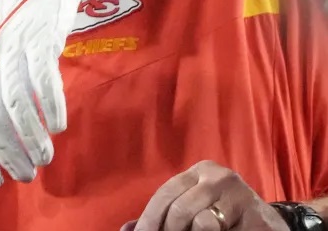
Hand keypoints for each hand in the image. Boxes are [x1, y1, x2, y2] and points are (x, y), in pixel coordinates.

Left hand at [0, 0, 88, 186]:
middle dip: (6, 152)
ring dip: (30, 137)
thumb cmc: (17, 24)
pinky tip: (58, 126)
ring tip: (44, 157)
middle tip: (25, 176)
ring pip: (14, 103)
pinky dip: (50, 107)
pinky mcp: (39, 38)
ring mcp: (11, 47)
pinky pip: (42, 80)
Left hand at [120, 161, 289, 230]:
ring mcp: (239, 194)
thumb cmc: (224, 215)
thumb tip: (127, 229)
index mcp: (200, 171)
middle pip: (180, 209)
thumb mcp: (193, 208)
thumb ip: (162, 217)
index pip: (166, 193)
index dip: (150, 218)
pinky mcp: (256, 215)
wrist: (269, 223)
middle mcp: (219, 176)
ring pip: (202, 223)